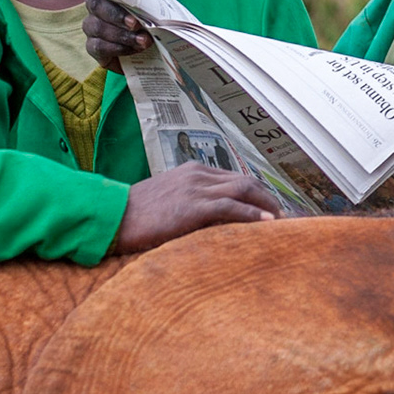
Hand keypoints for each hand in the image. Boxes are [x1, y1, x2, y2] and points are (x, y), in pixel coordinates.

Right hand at [83, 0, 151, 73]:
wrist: (149, 52)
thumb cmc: (147, 26)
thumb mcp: (151, 15)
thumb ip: (149, 9)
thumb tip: (156, 11)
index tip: (134, 15)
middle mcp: (95, 11)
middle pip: (97, 7)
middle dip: (119, 17)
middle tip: (138, 27)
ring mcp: (91, 30)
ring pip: (99, 28)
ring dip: (123, 36)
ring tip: (143, 42)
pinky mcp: (93, 48)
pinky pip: (99, 47)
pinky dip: (118, 49)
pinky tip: (133, 50)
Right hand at [112, 163, 277, 253]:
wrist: (110, 217)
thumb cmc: (134, 214)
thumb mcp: (166, 200)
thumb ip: (189, 201)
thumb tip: (210, 218)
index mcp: (191, 171)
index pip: (234, 178)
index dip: (256, 192)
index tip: (269, 207)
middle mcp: (197, 174)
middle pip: (245, 181)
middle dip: (267, 197)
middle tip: (283, 215)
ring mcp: (195, 188)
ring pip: (243, 189)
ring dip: (266, 204)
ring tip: (280, 220)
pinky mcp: (192, 206)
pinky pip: (230, 207)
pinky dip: (252, 213)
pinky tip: (267, 223)